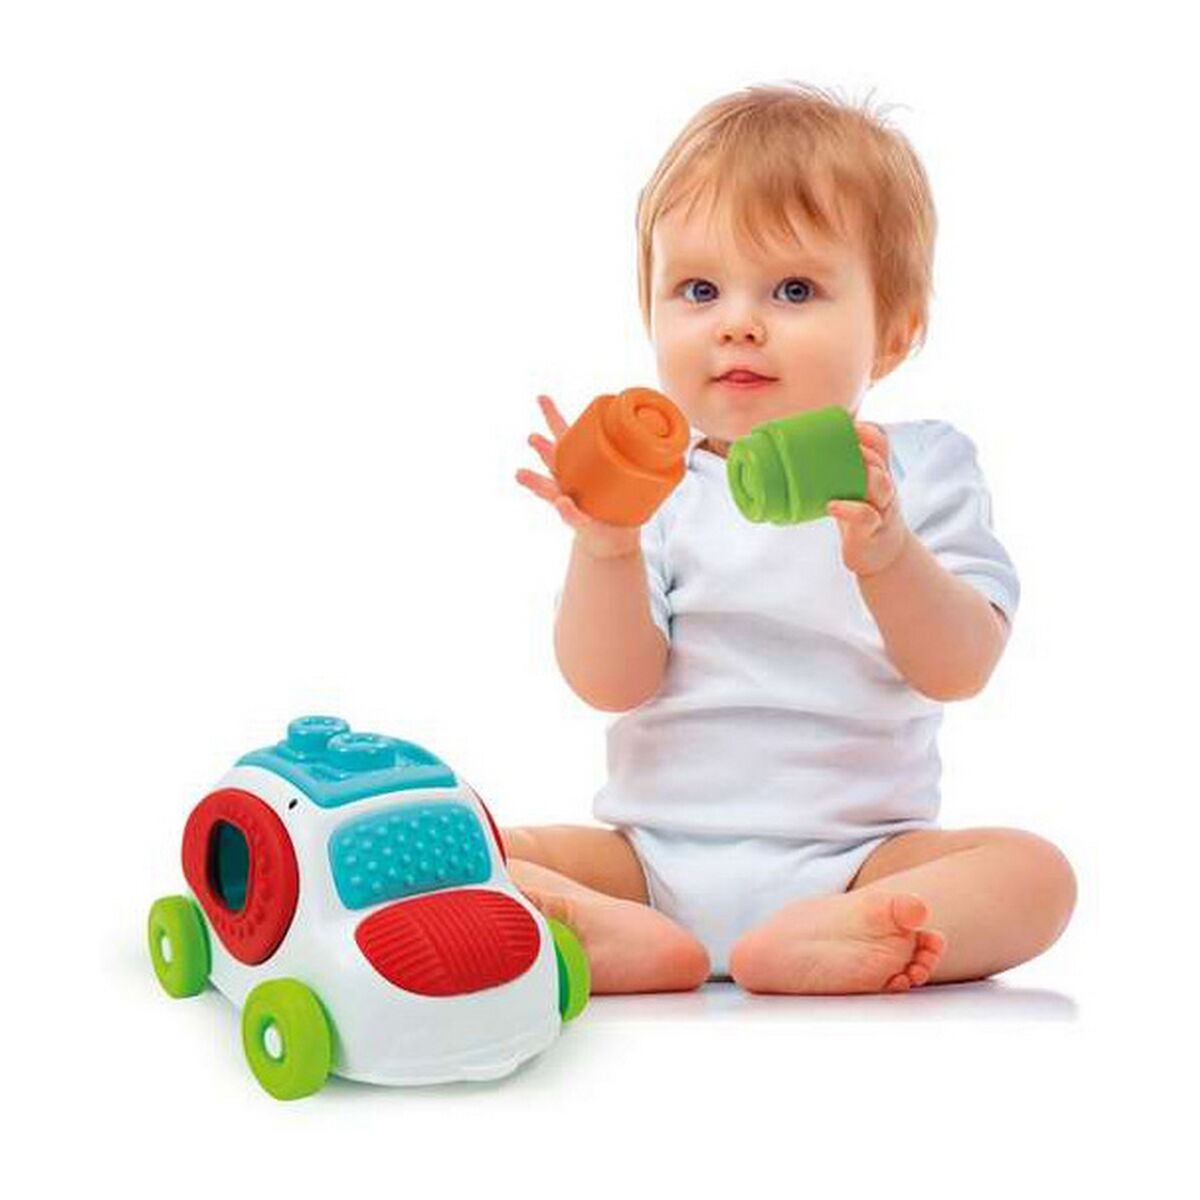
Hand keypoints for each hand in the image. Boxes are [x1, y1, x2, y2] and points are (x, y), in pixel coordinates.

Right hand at [515, 394, 643, 558]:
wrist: (611, 540)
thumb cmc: (617, 504)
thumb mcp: (629, 478)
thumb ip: (648, 460)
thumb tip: (681, 441)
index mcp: (578, 465)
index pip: (564, 437)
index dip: (553, 418)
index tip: (542, 398)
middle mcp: (567, 481)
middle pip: (552, 458)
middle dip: (541, 444)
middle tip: (531, 435)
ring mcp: (569, 501)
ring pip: (548, 489)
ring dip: (535, 482)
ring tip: (520, 474)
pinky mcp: (578, 521)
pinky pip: (571, 515)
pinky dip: (567, 510)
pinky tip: (562, 503)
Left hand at [827, 421, 909, 576]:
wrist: (882, 555)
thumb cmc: (861, 517)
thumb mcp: (855, 491)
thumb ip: (837, 473)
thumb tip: (790, 455)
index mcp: (878, 473)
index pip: (881, 444)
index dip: (867, 431)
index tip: (847, 423)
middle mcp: (885, 488)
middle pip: (880, 462)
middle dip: (862, 450)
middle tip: (838, 445)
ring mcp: (882, 509)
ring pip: (881, 485)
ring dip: (863, 475)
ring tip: (836, 471)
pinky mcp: (873, 531)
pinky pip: (866, 517)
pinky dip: (849, 510)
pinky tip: (832, 505)